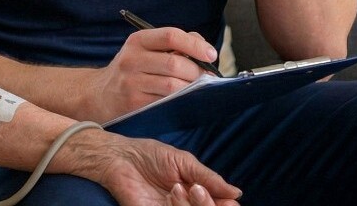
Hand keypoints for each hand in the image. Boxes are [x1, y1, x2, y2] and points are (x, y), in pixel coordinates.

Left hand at [79, 131, 241, 205]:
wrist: (120, 158)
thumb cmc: (151, 155)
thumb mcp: (184, 162)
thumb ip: (208, 177)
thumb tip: (236, 192)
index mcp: (197, 191)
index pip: (219, 204)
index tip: (229, 203)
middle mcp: (186, 204)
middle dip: (207, 205)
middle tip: (196, 190)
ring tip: (176, 188)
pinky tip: (171, 194)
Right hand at [84, 27, 219, 121]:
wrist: (99, 94)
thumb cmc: (132, 70)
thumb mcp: (145, 50)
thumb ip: (173, 45)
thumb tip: (204, 50)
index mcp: (138, 40)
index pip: (171, 35)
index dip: (195, 45)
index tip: (211, 55)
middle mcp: (132, 58)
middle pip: (175, 63)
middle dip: (197, 72)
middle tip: (206, 78)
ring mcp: (131, 82)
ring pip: (172, 85)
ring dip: (191, 88)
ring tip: (197, 89)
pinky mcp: (133, 102)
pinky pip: (165, 102)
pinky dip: (180, 101)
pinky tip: (184, 100)